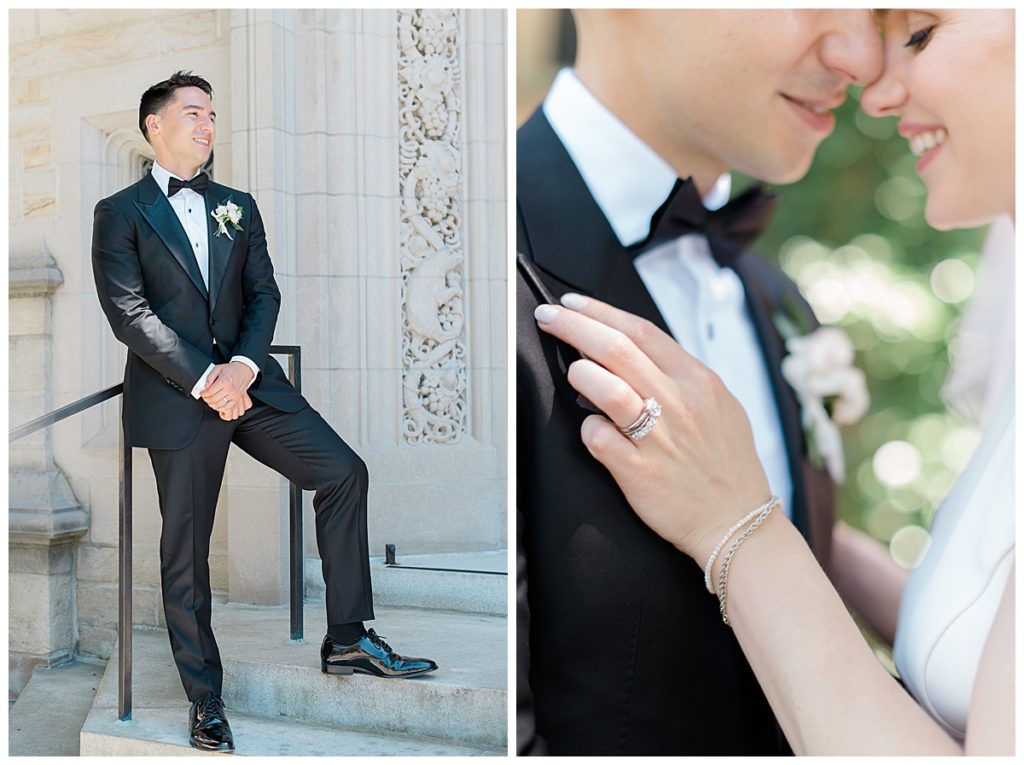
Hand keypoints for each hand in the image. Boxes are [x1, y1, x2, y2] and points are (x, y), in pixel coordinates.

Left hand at [201, 362, 253, 419]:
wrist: (244, 370)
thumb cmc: (231, 369)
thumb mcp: (218, 368)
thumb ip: (210, 377)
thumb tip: (205, 386)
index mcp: (224, 381)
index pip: (210, 391)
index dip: (203, 393)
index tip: (202, 393)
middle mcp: (230, 389)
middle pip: (213, 399)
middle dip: (206, 399)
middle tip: (205, 397)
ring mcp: (234, 395)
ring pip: (220, 405)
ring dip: (212, 404)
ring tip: (210, 401)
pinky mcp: (237, 399)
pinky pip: (228, 408)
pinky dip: (221, 408)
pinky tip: (218, 404)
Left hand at [534, 293, 772, 564]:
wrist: (738, 522)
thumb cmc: (725, 464)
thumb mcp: (719, 406)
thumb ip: (680, 377)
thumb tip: (635, 352)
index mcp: (699, 380)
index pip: (641, 331)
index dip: (600, 312)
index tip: (572, 304)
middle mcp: (679, 403)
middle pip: (616, 348)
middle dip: (574, 326)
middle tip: (548, 317)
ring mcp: (659, 437)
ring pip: (605, 388)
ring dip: (580, 373)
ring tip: (572, 371)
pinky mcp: (639, 471)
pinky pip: (598, 438)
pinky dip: (588, 428)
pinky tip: (593, 429)